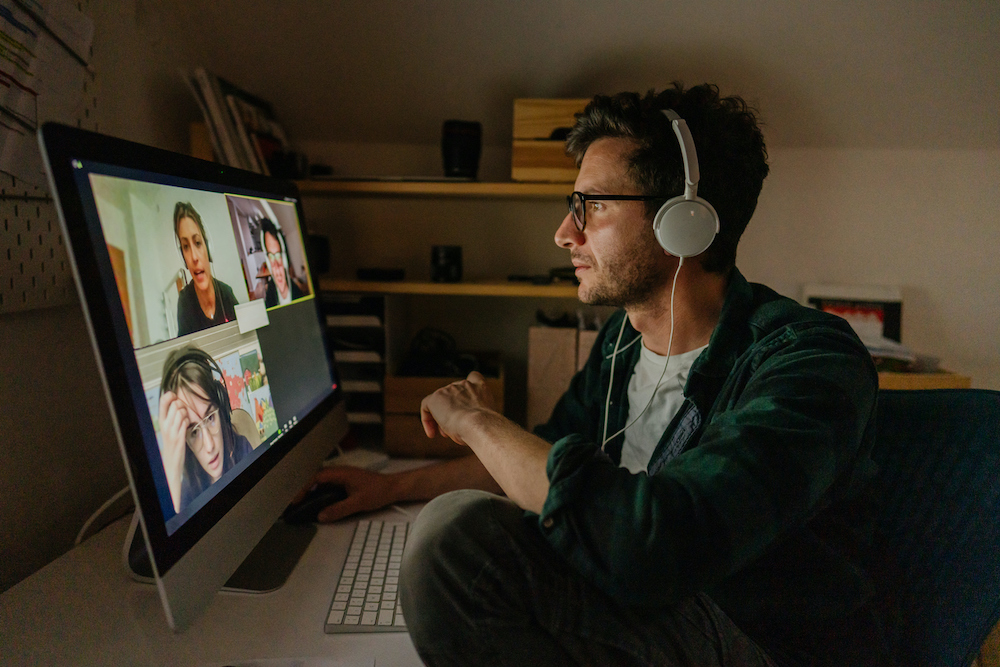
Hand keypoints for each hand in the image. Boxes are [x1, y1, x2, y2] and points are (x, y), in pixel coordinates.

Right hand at [158, 390, 189, 511]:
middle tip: (183, 413)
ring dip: (186, 414)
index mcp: (161, 421)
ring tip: (185, 421)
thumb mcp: (169, 428)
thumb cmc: (172, 443)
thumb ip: (171, 416)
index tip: (175, 397)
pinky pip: (185, 421)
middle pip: (175, 405)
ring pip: (181, 412)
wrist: (171, 460)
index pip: (162, 402)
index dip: (170, 396)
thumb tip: (177, 401)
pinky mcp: (178, 436)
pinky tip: (186, 426)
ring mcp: (171, 430)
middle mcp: (164, 425)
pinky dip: (188, 421)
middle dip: (182, 406)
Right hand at [292, 466, 397, 522]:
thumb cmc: (378, 492)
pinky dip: (321, 492)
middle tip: (296, 503)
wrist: (394, 487)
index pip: (316, 477)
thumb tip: (320, 516)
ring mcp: (344, 476)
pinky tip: (319, 502)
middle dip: (305, 489)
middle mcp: (340, 472)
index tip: (296, 500)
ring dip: (312, 490)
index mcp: (341, 473)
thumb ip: (339, 509)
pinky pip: (329, 485)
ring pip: (323, 481)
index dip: (304, 488)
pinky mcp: (347, 481)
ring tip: (303, 504)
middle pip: (317, 478)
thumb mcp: (358, 503)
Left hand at [420, 371, 495, 444]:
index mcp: (480, 388)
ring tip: (446, 434)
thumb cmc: (484, 428)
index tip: (465, 408)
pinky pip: (426, 406)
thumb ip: (475, 414)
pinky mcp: (436, 397)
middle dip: (452, 412)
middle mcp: (464, 384)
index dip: (466, 391)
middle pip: (453, 395)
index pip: (473, 378)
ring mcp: (449, 389)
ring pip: (440, 402)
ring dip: (442, 418)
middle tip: (454, 429)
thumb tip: (464, 423)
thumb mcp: (484, 418)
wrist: (479, 425)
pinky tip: (432, 433)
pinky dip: (427, 419)